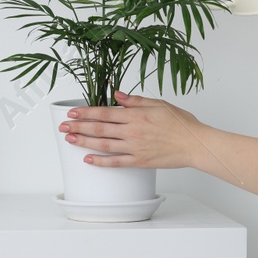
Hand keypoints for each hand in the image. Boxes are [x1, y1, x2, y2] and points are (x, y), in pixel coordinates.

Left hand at [58, 91, 203, 169]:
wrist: (195, 144)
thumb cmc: (181, 124)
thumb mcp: (159, 104)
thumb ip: (135, 100)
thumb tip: (117, 94)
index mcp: (136, 115)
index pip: (104, 112)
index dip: (85, 112)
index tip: (71, 112)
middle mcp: (132, 131)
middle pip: (99, 128)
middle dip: (78, 127)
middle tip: (62, 126)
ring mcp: (134, 148)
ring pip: (103, 145)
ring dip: (84, 142)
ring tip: (69, 140)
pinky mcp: (139, 161)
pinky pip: (115, 162)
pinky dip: (100, 162)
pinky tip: (88, 160)